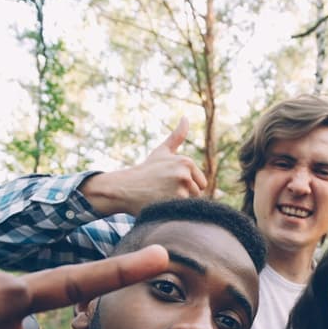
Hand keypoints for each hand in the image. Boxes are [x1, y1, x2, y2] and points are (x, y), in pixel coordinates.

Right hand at [79, 116, 208, 215]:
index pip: (201, 184)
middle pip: (197, 194)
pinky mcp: (175, 201)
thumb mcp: (162, 152)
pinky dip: (174, 210)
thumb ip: (177, 136)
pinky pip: (183, 210)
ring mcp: (181, 187)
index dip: (187, 187)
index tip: (170, 183)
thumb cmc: (146, 171)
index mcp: (186, 161)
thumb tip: (186, 118)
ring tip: (162, 197)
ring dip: (178, 203)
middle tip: (165, 191)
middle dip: (184, 195)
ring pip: (190, 203)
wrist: (126, 187)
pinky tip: (161, 204)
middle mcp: (185, 173)